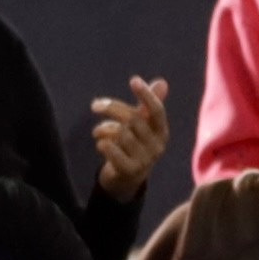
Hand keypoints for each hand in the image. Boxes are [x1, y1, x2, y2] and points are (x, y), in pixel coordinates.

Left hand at [86, 78, 168, 200]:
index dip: (146, 95)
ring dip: (104, 130)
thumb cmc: (133, 146)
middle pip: (134, 119)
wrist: (126, 179)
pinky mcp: (130, 170)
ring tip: (97, 132)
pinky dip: (104, 144)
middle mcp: (157, 146)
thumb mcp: (142, 125)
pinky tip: (101, 144)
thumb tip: (162, 82)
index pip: (156, 111)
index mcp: (161, 131)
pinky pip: (113, 151)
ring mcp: (145, 160)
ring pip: (122, 134)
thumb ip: (148, 105)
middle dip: (111, 109)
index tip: (134, 80)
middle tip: (95, 105)